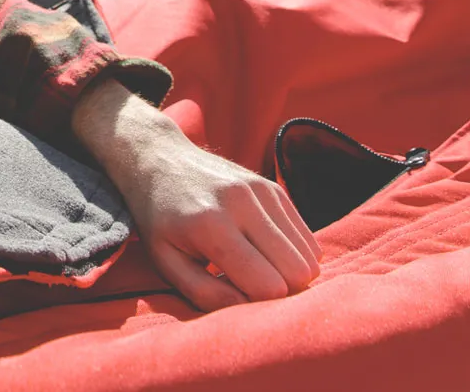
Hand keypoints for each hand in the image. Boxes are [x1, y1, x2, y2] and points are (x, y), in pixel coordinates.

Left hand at [72, 76, 320, 310]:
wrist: (160, 160)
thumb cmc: (161, 220)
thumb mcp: (166, 262)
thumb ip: (205, 293)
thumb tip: (247, 308)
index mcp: (211, 226)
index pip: (268, 285)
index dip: (256, 302)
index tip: (233, 293)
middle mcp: (242, 203)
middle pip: (297, 272)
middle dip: (280, 291)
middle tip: (248, 284)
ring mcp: (262, 191)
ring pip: (310, 257)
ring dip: (288, 273)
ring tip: (254, 265)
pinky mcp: (274, 188)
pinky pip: (308, 240)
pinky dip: (293, 255)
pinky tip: (263, 249)